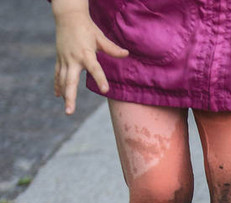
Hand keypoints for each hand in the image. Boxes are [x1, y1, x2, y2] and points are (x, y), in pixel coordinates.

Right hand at [53, 0, 127, 114]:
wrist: (67, 17)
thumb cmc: (87, 28)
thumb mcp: (100, 37)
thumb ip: (112, 48)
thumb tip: (126, 54)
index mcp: (85, 54)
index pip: (94, 69)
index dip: (100, 79)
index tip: (105, 90)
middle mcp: (73, 59)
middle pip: (70, 81)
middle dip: (70, 97)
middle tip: (70, 112)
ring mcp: (64, 60)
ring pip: (62, 80)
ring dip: (64, 94)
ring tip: (67, 109)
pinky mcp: (60, 59)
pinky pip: (57, 74)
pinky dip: (58, 84)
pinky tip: (58, 96)